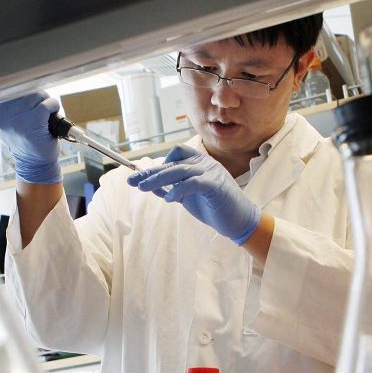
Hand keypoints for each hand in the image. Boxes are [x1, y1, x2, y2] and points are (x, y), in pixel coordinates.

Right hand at [0, 92, 61, 183]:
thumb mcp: (6, 123)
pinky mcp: (33, 124)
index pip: (5, 89)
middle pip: (23, 90)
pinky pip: (46, 105)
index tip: (25, 100)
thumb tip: (3, 83)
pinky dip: (53, 106)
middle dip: (35, 97)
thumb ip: (3, 105)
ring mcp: (17, 121)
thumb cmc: (24, 140)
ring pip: (36, 95)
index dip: (19, 91)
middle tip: (39, 109)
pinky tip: (52, 113)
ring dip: (45, 101)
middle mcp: (1, 117)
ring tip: (45, 113)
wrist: (34, 163)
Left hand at [127, 144, 261, 244]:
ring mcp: (211, 172)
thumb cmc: (214, 207)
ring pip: (179, 170)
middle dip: (150, 172)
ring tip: (142, 187)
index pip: (176, 152)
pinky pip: (193, 183)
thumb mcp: (188, 197)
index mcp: (199, 162)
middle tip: (132, 181)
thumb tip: (149, 185)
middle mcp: (205, 163)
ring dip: (158, 179)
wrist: (239, 220)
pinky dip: (178, 189)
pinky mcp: (216, 185)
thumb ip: (171, 188)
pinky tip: (168, 198)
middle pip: (173, 162)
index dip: (159, 162)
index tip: (143, 175)